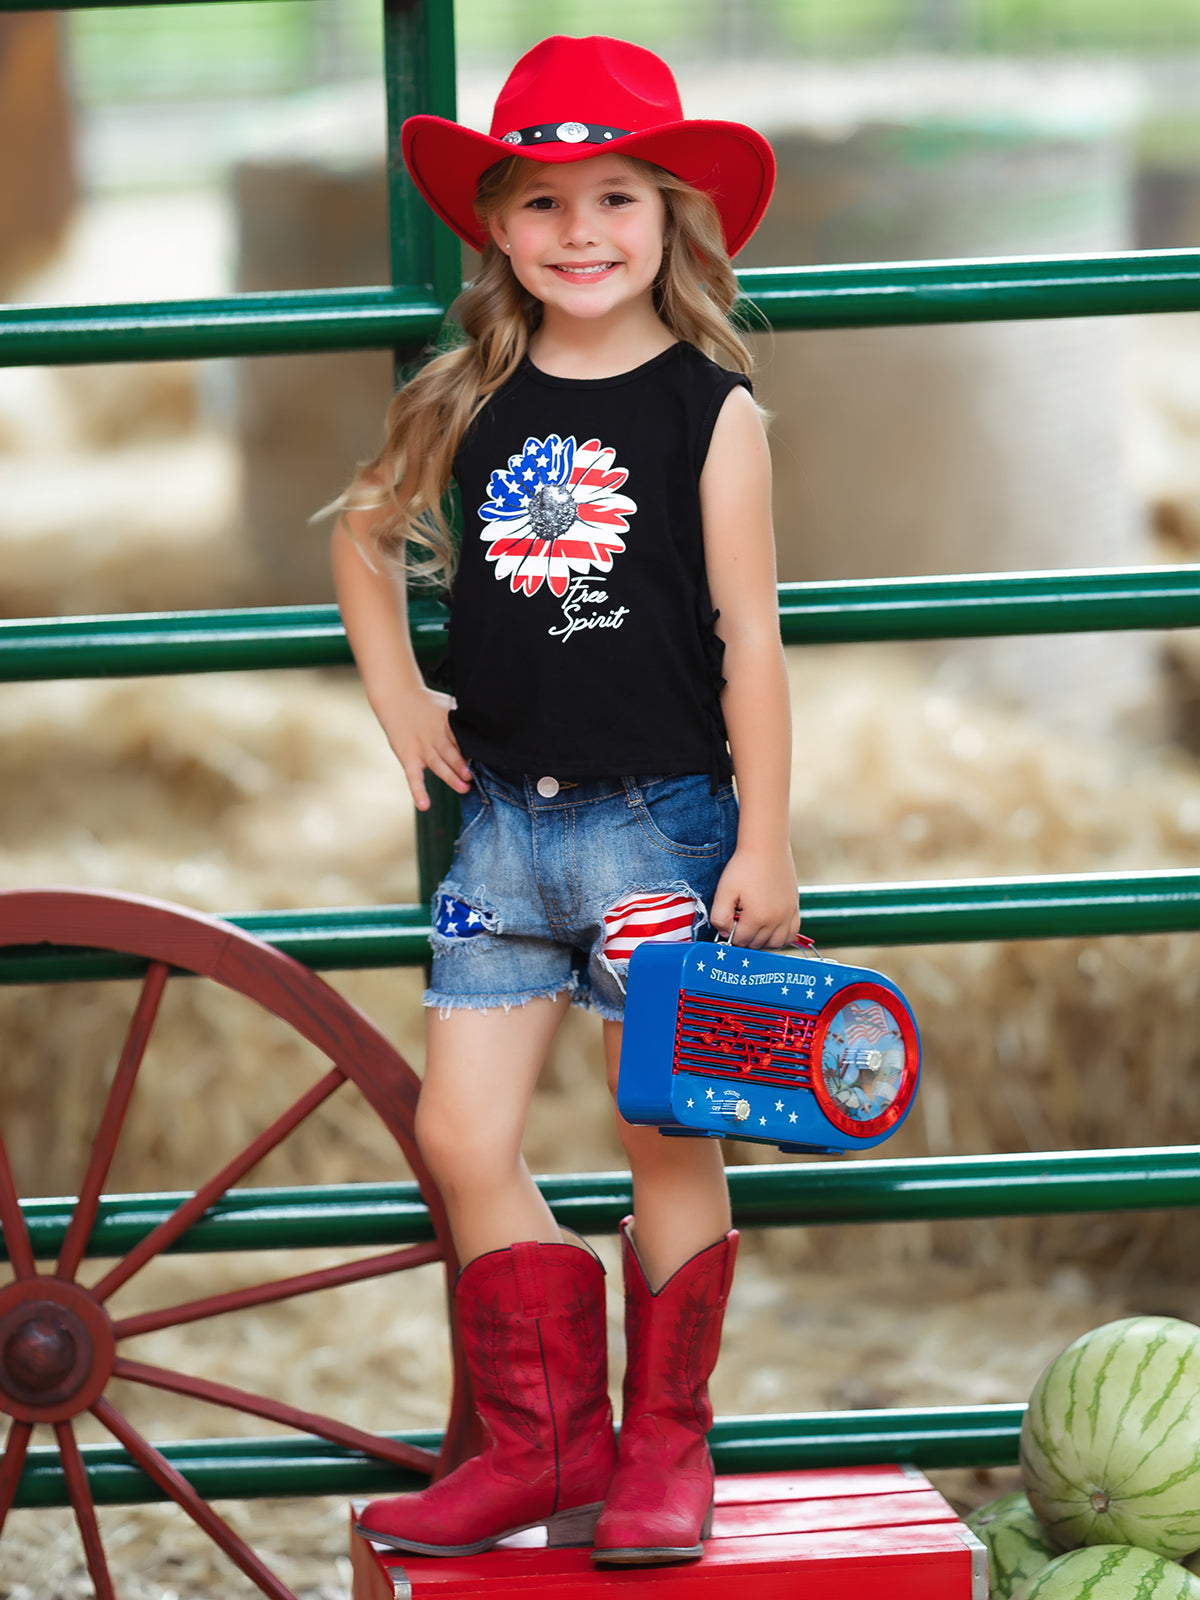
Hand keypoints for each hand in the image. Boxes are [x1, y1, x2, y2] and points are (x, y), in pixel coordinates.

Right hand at [383, 685, 472, 811]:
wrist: (396, 697)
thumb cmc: (428, 703)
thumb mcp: (449, 704)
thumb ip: (465, 717)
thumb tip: (491, 725)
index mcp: (447, 724)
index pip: (461, 737)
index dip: (471, 747)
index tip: (484, 757)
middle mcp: (435, 737)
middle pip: (450, 752)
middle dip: (461, 764)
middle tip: (472, 776)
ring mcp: (421, 749)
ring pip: (437, 765)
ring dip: (450, 777)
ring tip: (463, 788)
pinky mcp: (409, 758)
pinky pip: (413, 778)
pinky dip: (418, 792)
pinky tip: (424, 806)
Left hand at [711, 845, 800, 949]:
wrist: (767, 848)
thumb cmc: (744, 868)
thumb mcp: (724, 892)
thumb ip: (719, 917)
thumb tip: (725, 934)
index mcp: (758, 917)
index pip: (740, 941)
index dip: (730, 933)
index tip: (728, 920)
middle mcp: (776, 920)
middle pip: (757, 944)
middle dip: (745, 936)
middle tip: (738, 919)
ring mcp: (788, 915)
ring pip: (775, 943)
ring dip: (762, 940)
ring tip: (752, 925)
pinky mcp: (795, 908)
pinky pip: (791, 934)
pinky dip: (780, 937)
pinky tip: (770, 928)